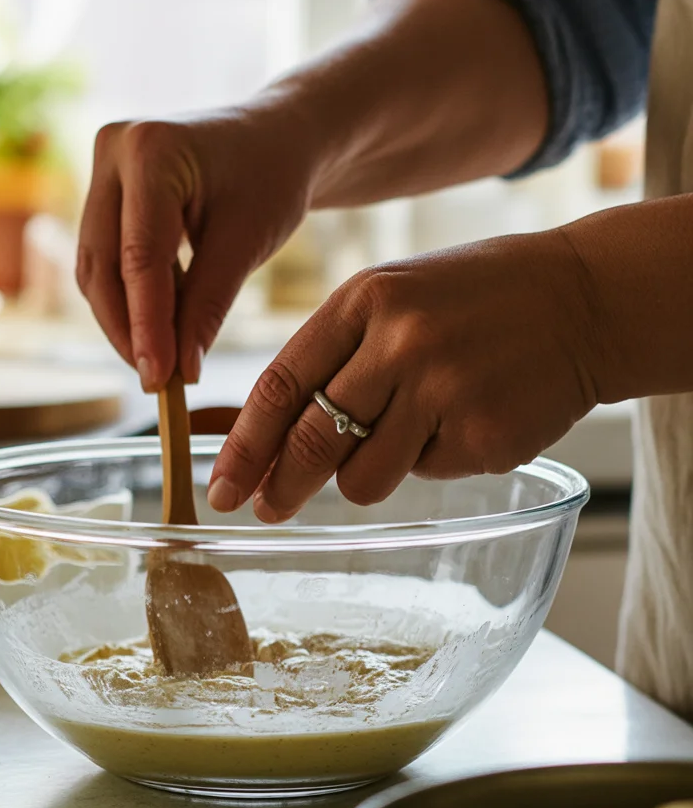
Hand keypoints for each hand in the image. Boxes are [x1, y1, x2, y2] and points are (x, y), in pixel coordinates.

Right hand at [76, 106, 314, 390]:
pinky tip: (158, 328)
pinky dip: (128, 298)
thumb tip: (178, 373)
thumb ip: (207, 306)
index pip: (139, 257)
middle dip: (127, 329)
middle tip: (157, 382)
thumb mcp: (248, 243)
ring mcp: (102, 167)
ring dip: (123, 319)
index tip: (159, 379)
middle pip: (103, 264)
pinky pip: (104, 257)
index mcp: (151, 150)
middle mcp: (113, 149)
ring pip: (96, 266)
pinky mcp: (104, 190)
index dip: (146, 326)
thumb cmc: (271, 178)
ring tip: (161, 362)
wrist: (277, 137)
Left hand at [208, 230, 601, 521]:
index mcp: (366, 301)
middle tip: (265, 511)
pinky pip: (426, 475)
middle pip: (313, 442)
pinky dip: (433, 459)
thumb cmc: (472, 300)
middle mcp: (401, 344)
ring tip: (410, 430)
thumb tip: (274, 442)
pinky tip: (466, 417)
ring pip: (365, 478)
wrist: (585, 299)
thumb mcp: (393, 297)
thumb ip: (335, 356)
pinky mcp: (485, 436)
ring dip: (368, 474)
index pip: (281, 387)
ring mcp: (446, 392)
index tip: (221, 489)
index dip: (244, 446)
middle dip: (281, 488)